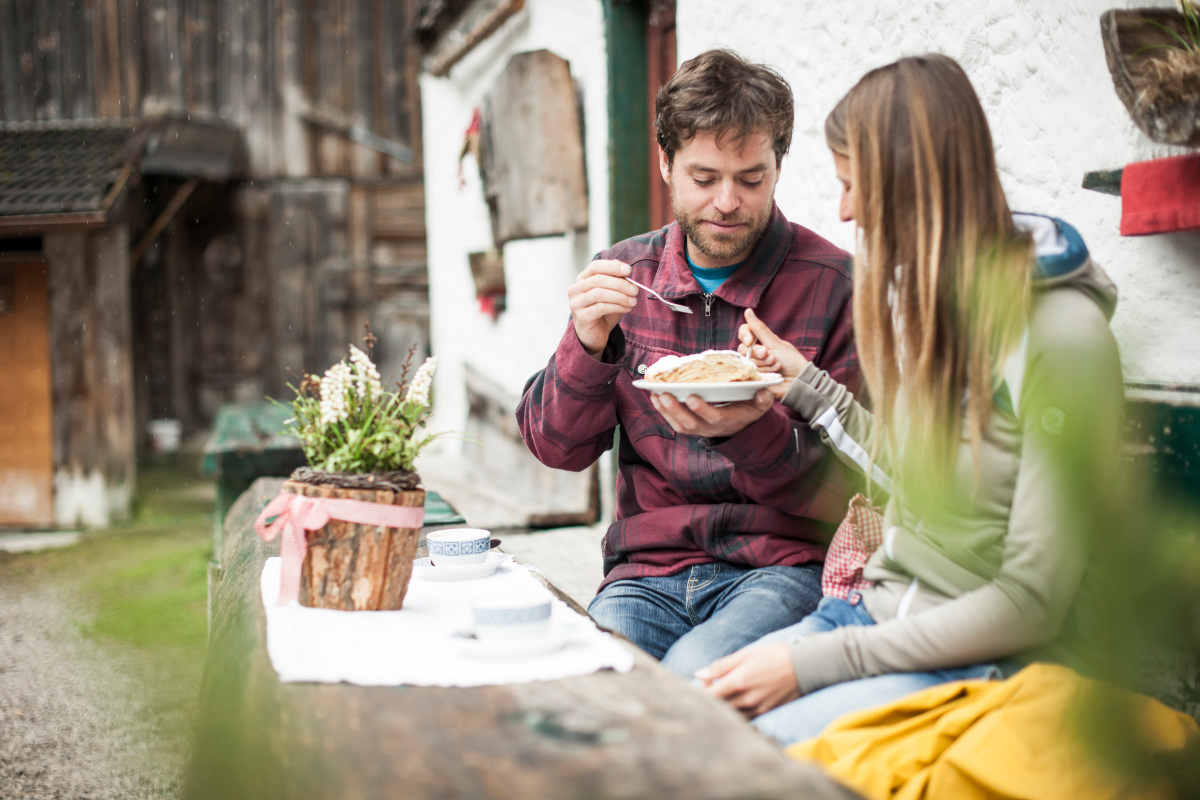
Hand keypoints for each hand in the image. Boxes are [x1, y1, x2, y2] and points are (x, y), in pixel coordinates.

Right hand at [568, 259, 638, 358]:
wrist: (595, 334)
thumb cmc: (603, 312)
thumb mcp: (611, 292)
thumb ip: (615, 280)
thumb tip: (626, 269)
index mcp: (582, 279)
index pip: (595, 266)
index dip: (612, 266)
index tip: (628, 270)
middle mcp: (576, 289)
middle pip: (599, 279)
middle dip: (620, 284)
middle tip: (635, 290)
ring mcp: (576, 303)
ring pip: (600, 293)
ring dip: (620, 296)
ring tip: (633, 301)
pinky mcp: (582, 317)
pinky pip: (601, 308)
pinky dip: (617, 307)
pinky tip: (627, 309)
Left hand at [650, 389, 772, 437]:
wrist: (741, 428)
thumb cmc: (749, 410)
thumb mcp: (760, 406)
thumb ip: (764, 400)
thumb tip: (765, 393)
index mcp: (728, 420)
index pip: (714, 417)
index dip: (702, 409)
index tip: (691, 397)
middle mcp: (711, 428)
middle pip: (691, 423)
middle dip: (676, 410)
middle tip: (664, 394)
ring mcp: (699, 429)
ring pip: (679, 425)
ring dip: (665, 411)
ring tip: (655, 394)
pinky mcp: (690, 427)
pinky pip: (674, 423)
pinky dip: (663, 411)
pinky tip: (654, 396)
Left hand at [695, 643, 799, 717]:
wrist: (806, 666)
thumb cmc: (774, 655)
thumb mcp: (746, 654)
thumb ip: (721, 666)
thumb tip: (699, 674)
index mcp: (739, 681)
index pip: (710, 695)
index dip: (700, 693)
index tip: (699, 687)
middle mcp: (747, 698)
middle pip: (719, 707)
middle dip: (710, 701)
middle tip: (707, 692)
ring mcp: (757, 708)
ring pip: (731, 715)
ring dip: (723, 709)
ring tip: (721, 699)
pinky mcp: (766, 713)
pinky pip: (745, 719)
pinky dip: (737, 714)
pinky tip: (736, 705)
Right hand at [737, 309, 809, 397]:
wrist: (798, 379)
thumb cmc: (790, 360)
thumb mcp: (774, 342)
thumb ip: (759, 328)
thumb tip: (748, 310)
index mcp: (760, 340)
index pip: (744, 332)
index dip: (745, 335)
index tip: (750, 340)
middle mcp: (754, 352)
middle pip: (743, 348)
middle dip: (759, 352)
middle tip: (772, 356)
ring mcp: (753, 365)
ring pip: (747, 362)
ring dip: (764, 364)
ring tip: (777, 365)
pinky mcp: (754, 377)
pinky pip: (749, 374)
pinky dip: (763, 373)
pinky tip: (772, 374)